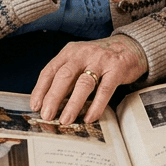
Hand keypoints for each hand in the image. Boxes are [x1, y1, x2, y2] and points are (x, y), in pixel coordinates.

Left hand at [30, 35, 148, 123]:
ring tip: (66, 119)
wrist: (129, 46)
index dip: (40, 89)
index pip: (50, 70)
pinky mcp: (116, 69)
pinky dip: (96, 105)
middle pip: (64, 76)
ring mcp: (100, 60)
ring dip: (73, 104)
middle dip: (53, 98)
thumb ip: (66, 77)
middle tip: (47, 115)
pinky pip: (105, 89)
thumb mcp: (79, 61)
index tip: (36, 105)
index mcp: (69, 52)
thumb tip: (50, 102)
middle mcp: (83, 54)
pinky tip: (90, 116)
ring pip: (83, 84)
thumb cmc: (100, 58)